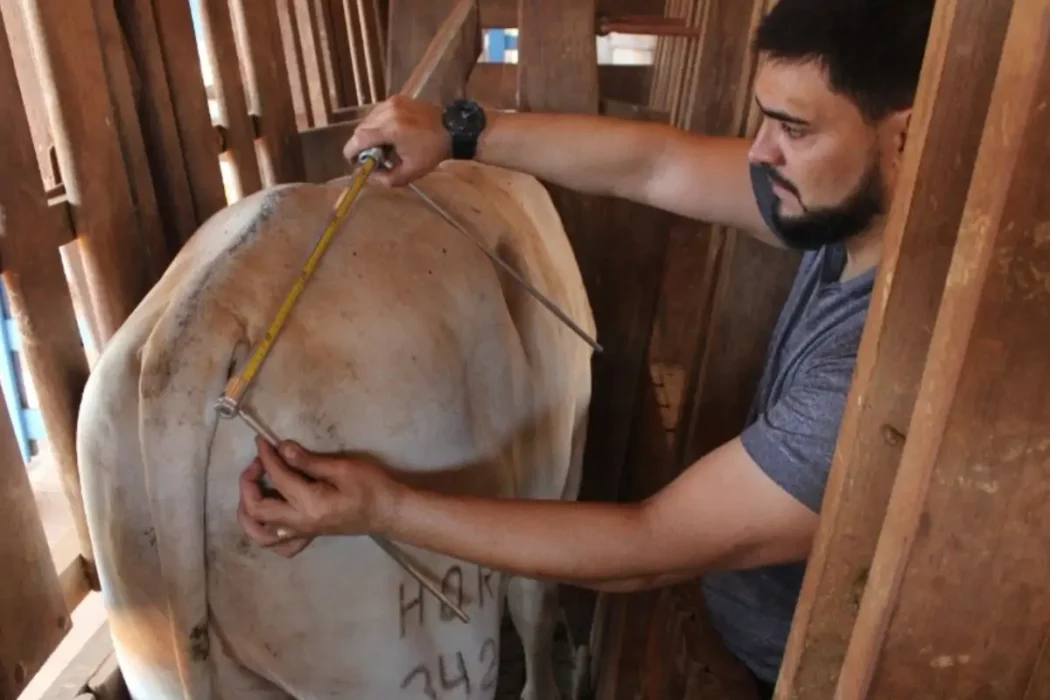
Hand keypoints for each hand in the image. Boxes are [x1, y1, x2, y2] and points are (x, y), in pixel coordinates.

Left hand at [237, 437, 399, 556]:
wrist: (389, 512)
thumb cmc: (372, 487)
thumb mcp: (343, 468)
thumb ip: (309, 461)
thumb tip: (282, 449)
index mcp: (310, 504)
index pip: (278, 478)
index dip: (267, 456)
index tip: (263, 441)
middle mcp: (301, 523)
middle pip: (257, 510)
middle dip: (249, 483)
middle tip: (259, 463)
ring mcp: (303, 533)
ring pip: (259, 534)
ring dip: (247, 513)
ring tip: (252, 490)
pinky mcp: (308, 535)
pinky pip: (279, 545)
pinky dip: (266, 533)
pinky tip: (269, 517)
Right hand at [342, 95, 448, 186]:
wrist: (452, 129)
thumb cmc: (432, 152)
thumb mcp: (410, 173)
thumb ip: (386, 179)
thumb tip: (368, 177)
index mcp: (391, 129)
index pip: (359, 138)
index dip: (351, 152)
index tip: (353, 162)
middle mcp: (388, 111)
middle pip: (361, 129)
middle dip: (361, 145)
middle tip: (370, 158)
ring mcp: (392, 102)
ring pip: (368, 120)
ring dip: (369, 135)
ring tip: (381, 147)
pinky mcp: (396, 99)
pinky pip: (377, 113)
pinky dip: (377, 125)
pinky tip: (388, 135)